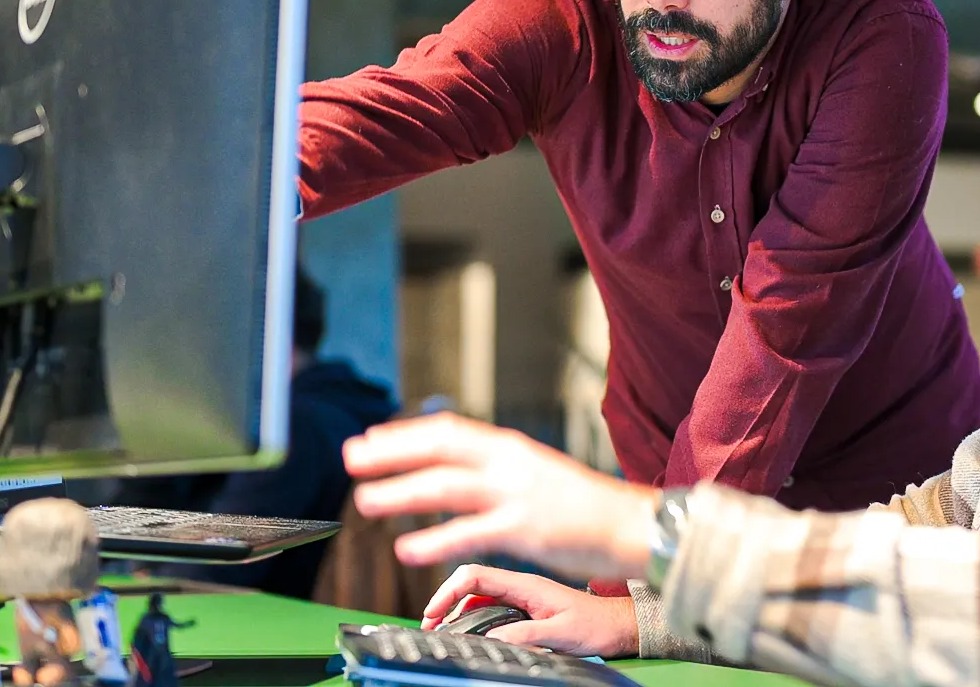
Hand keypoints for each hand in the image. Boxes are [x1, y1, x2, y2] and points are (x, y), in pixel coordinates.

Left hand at [344, 413, 657, 580]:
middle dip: (390, 452)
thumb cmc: (581, 503)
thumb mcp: (535, 470)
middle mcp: (509, 463)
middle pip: (439, 449)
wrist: (627, 524)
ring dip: (400, 492)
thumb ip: (496, 467)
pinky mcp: (524, 530)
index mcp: (509, 446)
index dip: (403, 434)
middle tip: (351, 459)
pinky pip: (469, 534)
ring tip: (365, 501)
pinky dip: (433, 541)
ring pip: (446, 486)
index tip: (369, 439)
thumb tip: (455, 465)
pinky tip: (406, 550)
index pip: (446, 430)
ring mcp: (516, 495)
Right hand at [423, 565, 637, 657]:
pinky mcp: (524, 605)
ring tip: (442, 629)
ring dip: (457, 609)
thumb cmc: (597, 624)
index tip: (433, 613)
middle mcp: (520, 584)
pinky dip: (472, 615)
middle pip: (471, 582)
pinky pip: (490, 605)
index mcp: (527, 584)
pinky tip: (467, 629)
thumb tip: (492, 638)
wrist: (618, 624)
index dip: (448, 591)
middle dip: (445, 600)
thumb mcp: (561, 633)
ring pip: (478, 595)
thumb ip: (527, 634)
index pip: (476, 575)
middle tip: (430, 625)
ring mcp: (521, 594)